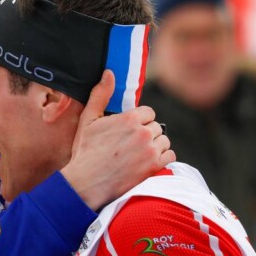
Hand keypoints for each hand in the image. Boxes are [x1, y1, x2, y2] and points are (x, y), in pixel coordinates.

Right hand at [60, 70, 174, 210]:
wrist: (86, 182)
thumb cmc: (86, 151)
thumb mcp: (88, 120)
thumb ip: (101, 94)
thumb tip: (109, 72)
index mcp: (130, 119)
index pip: (148, 113)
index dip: (139, 121)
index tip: (129, 131)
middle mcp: (143, 133)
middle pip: (156, 127)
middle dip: (146, 134)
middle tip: (131, 145)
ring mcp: (150, 151)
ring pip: (164, 141)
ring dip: (155, 146)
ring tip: (138, 154)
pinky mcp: (154, 167)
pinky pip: (170, 156)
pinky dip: (162, 158)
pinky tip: (147, 162)